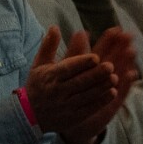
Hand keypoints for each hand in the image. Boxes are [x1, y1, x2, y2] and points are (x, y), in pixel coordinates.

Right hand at [26, 27, 121, 143]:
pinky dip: (101, 101)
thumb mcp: (39, 65)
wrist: (27, 115)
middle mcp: (57, 91)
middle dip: (95, 74)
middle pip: (79, 82)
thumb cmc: (37, 85)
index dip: (81, 63)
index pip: (67, 69)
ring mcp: (65, 105)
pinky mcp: (72, 117)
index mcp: (50, 76)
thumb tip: (55, 27)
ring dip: (101, 87)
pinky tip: (112, 92)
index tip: (95, 56)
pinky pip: (88, 108)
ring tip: (115, 77)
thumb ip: (48, 46)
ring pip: (86, 95)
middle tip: (110, 66)